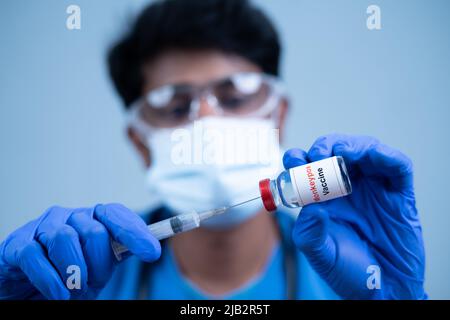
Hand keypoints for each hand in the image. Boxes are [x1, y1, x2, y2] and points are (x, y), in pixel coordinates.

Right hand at [0, 203, 159, 299]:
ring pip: (64, 238)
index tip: (152, 253)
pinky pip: (35, 255)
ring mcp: (43, 227)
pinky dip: (50, 279)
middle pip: (94, 231)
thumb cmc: (69, 275)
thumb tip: (152, 247)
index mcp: (93, 219)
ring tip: (74, 289)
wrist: (29, 290)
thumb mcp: (100, 266)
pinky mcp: (18, 244)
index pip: (117, 215)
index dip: (135, 232)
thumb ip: (120, 253)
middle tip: (93, 282)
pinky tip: (58, 293)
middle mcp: (70, 217)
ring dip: (75, 270)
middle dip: (100, 263)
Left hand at [284, 134, 425, 298]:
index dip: (299, 159)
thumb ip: (310, 234)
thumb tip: (309, 207)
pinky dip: (386, 156)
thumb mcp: (321, 254)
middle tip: (318, 154)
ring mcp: (374, 189)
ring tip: (341, 153)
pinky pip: (397, 166)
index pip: (309, 168)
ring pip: (365, 152)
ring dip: (352, 145)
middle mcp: (348, 189)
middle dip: (325, 146)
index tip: (293, 160)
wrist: (385, 292)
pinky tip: (371, 156)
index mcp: (325, 199)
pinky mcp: (399, 194)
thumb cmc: (350, 273)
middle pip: (336, 152)